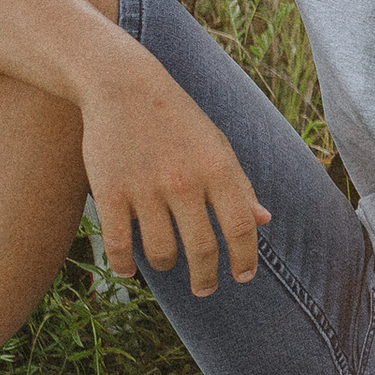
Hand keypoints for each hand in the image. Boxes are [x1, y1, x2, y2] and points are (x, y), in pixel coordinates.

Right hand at [78, 65, 270, 295]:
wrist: (123, 85)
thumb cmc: (177, 118)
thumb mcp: (217, 144)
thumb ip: (239, 185)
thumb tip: (264, 221)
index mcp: (217, 169)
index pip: (240, 228)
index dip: (244, 259)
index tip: (241, 277)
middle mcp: (185, 182)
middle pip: (202, 250)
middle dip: (205, 278)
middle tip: (205, 289)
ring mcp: (146, 189)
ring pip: (162, 252)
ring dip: (167, 266)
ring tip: (168, 263)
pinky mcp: (110, 192)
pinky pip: (119, 244)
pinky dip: (124, 265)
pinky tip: (129, 271)